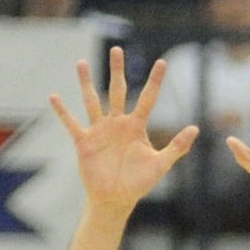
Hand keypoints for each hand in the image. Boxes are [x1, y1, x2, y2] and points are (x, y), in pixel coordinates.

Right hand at [49, 47, 196, 212]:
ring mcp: (100, 130)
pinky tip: (53, 96)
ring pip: (92, 101)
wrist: (116, 199)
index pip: (148, 99)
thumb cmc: (139, 183)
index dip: (155, 81)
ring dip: (86, 82)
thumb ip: (177, 146)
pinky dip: (63, 112)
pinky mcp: (84, 141)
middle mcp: (117, 123)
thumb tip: (195, 128)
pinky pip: (72, 123)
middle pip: (118, 91)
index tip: (162, 62)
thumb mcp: (161, 164)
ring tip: (82, 62)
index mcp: (136, 126)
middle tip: (116, 49)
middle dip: (117, 71)